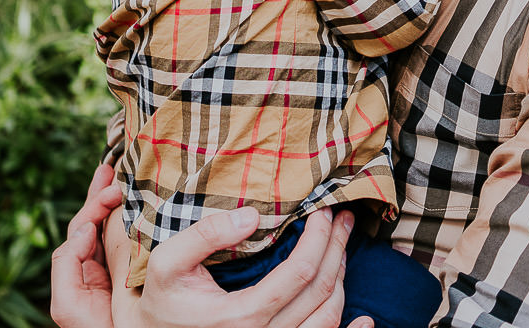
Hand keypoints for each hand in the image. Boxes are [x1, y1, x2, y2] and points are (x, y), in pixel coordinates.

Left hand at [51, 162, 124, 327]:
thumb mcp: (67, 303)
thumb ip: (65, 265)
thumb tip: (84, 228)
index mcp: (80, 267)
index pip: (84, 225)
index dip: (94, 202)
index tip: (112, 187)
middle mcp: (97, 263)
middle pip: (98, 219)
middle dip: (103, 192)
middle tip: (114, 166)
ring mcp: (118, 266)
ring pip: (117, 226)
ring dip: (120, 201)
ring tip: (127, 176)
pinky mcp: (138, 270)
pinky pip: (136, 239)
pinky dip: (137, 219)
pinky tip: (148, 206)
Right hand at [114, 208, 357, 327]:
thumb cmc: (162, 301)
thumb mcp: (166, 264)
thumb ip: (203, 235)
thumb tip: (252, 215)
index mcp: (241, 318)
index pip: (301, 271)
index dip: (320, 237)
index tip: (324, 210)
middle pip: (322, 291)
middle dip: (338, 248)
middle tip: (343, 218)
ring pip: (327, 319)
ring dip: (343, 279)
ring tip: (342, 247)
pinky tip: (366, 320)